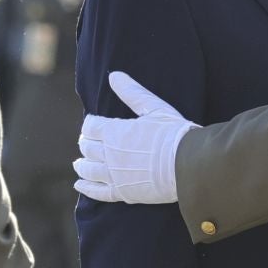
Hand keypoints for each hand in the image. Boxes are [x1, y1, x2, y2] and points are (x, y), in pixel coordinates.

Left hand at [74, 72, 195, 204]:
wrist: (187, 164)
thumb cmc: (174, 133)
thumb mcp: (154, 108)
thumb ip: (132, 92)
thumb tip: (114, 75)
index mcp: (114, 131)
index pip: (91, 126)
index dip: (90, 125)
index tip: (93, 124)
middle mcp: (108, 154)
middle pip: (87, 148)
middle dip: (86, 143)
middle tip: (88, 142)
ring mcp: (114, 175)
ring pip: (88, 170)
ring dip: (81, 165)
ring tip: (79, 164)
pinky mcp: (122, 192)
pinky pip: (97, 192)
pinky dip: (85, 188)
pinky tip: (79, 185)